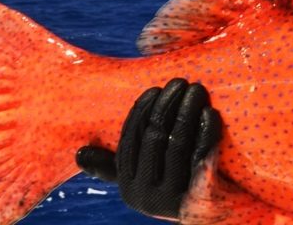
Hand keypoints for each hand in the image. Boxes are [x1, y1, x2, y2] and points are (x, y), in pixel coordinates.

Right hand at [76, 78, 221, 218]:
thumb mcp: (144, 181)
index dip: (142, 111)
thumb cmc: (176, 190)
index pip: (130, 140)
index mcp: (127, 186)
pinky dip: (205, 133)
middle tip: (181, 82)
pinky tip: (209, 114)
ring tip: (197, 90)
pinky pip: (200, 158)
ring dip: (187, 112)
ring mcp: (170, 198)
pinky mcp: (197, 197)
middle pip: (154, 138)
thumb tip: (80, 154)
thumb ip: (116, 167)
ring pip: (177, 145)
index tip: (156, 89)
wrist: (212, 217)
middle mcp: (144, 194)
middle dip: (167, 105)